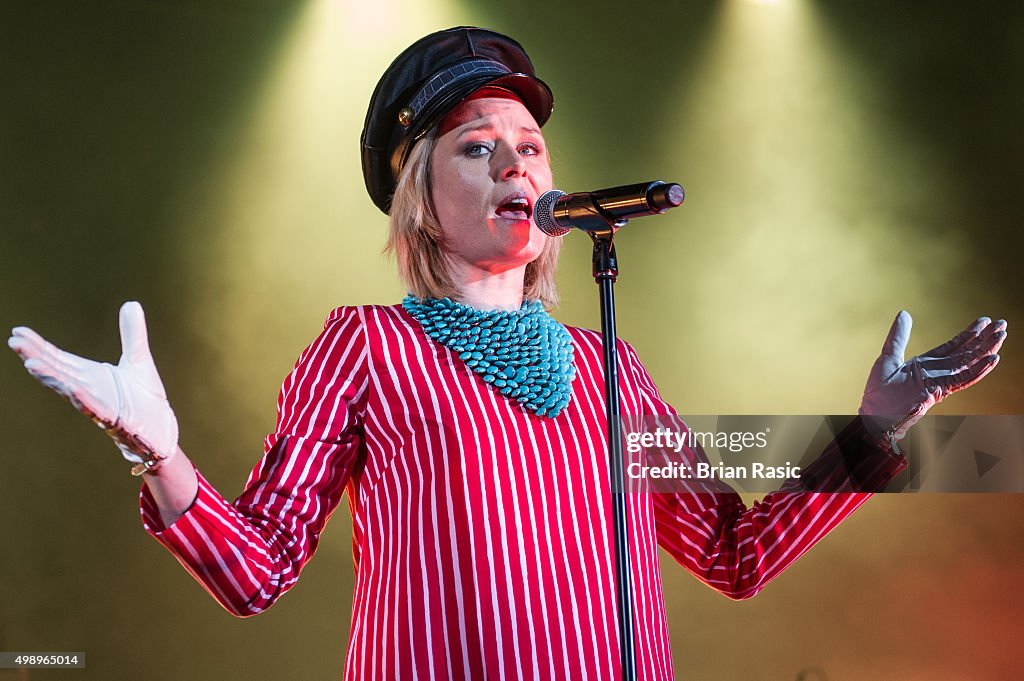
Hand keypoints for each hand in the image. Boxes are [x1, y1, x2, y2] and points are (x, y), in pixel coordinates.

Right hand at [8, 301, 178, 464]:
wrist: (161, 432)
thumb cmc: (145, 401)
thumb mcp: (138, 361)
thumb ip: (132, 334)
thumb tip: (131, 303)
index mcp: (91, 376)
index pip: (59, 359)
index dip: (39, 347)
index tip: (18, 333)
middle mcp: (89, 390)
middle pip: (58, 372)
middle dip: (37, 357)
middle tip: (14, 342)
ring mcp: (100, 406)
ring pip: (71, 390)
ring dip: (52, 378)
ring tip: (31, 364)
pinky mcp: (115, 420)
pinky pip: (96, 409)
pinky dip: (84, 399)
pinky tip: (71, 388)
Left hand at [859, 311, 1006, 439]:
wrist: (875, 416)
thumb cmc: (879, 392)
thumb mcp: (888, 357)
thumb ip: (898, 336)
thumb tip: (904, 313)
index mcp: (924, 363)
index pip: (952, 346)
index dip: (968, 334)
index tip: (983, 321)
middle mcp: (936, 372)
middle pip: (965, 353)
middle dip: (983, 339)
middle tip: (1002, 324)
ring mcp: (939, 382)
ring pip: (968, 364)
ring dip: (986, 351)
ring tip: (1002, 336)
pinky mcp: (940, 392)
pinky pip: (963, 380)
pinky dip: (978, 371)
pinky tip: (992, 360)